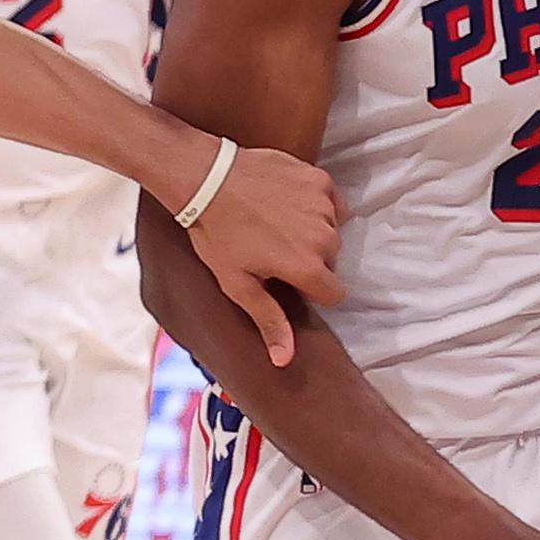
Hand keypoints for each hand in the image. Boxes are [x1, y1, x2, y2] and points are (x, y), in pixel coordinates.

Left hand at [173, 146, 341, 364]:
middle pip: (331, 261)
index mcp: (308, 267)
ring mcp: (324, 205)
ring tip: (274, 222)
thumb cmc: (217, 234)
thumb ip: (268, 320)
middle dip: (308, 259)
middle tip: (272, 247)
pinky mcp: (320, 179)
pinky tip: (284, 201)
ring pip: (331, 230)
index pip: (333, 294)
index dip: (310, 290)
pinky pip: (331, 200)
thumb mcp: (238, 283)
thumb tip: (284, 360)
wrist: (206, 179)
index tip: (286, 279)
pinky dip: (314, 203)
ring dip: (310, 230)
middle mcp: (325, 237)